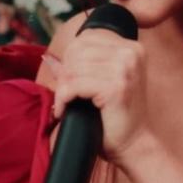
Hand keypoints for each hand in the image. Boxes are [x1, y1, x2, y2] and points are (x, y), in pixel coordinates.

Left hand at [46, 29, 151, 163]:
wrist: (134, 144)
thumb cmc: (116, 117)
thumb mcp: (101, 84)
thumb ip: (79, 68)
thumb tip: (48, 58)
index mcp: (131, 48)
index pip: (86, 38)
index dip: (71, 59)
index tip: (70, 81)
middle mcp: (131, 53)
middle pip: (78, 51)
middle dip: (65, 74)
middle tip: (65, 95)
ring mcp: (125, 68)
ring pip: (73, 68)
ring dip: (62, 89)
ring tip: (65, 104)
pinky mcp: (116, 86)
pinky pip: (74, 85)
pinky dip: (63, 99)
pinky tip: (64, 111)